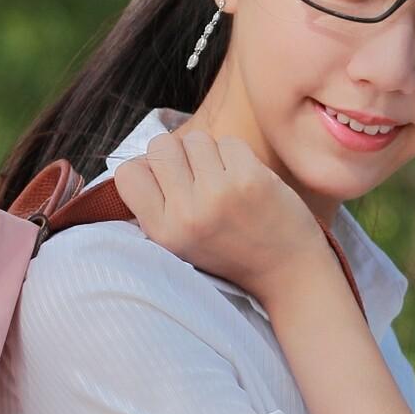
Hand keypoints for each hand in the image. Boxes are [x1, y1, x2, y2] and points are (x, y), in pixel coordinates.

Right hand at [115, 128, 325, 302]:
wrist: (287, 273)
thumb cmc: (231, 251)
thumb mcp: (181, 241)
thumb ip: (157, 203)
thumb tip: (144, 158)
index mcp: (163, 232)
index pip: (127, 174)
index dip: (147, 170)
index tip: (168, 182)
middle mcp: (186, 214)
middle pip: (161, 146)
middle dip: (179, 156)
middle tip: (200, 180)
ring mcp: (218, 194)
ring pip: (195, 140)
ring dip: (209, 154)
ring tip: (224, 183)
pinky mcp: (249, 179)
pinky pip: (229, 142)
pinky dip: (237, 156)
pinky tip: (246, 182)